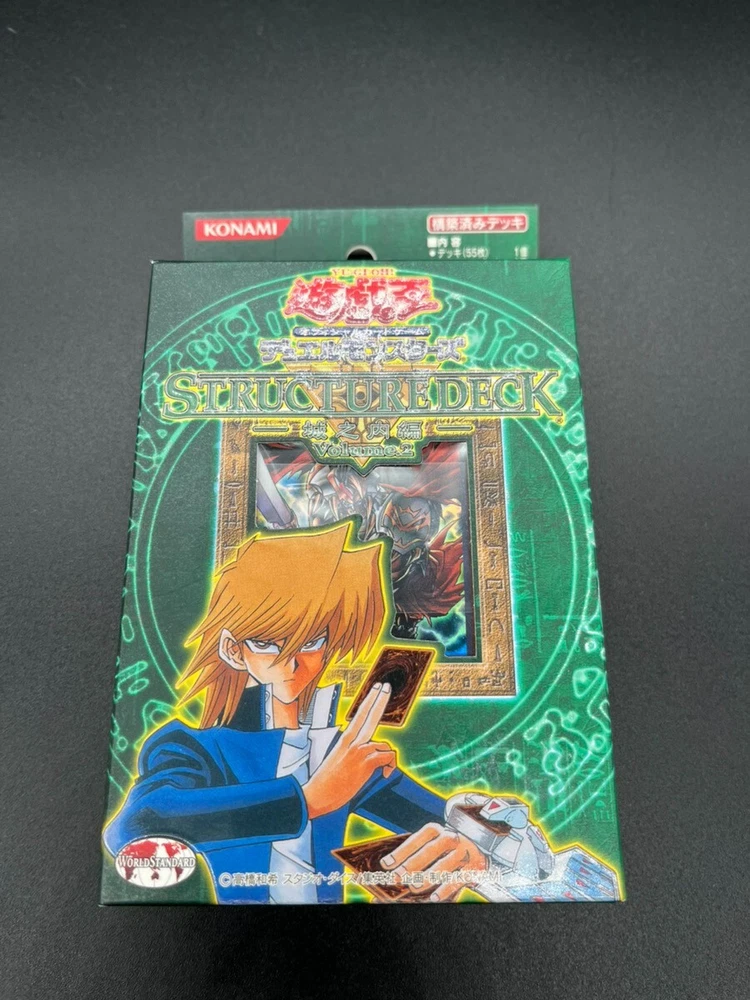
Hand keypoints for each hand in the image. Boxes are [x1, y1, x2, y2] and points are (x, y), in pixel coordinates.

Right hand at [302, 682, 395, 819]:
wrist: (316, 795)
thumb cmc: (326, 783)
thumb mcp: (338, 761)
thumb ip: (353, 753)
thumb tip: (370, 754)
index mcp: (344, 740)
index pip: (359, 715)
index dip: (369, 701)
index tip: (376, 689)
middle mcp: (351, 742)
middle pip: (369, 716)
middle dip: (379, 699)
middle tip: (386, 686)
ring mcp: (358, 751)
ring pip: (383, 745)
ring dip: (387, 759)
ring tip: (383, 772)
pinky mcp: (365, 763)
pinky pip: (387, 757)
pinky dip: (390, 766)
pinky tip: (385, 774)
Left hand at [380, 822, 487, 901]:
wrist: (480, 849)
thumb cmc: (446, 851)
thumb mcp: (433, 846)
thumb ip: (415, 855)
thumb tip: (392, 870)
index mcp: (437, 831)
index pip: (418, 838)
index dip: (402, 851)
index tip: (386, 864)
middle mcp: (452, 838)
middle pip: (431, 849)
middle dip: (413, 863)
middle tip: (398, 877)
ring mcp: (465, 852)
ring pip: (446, 863)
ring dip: (429, 875)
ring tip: (414, 887)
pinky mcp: (475, 867)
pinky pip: (459, 878)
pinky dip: (446, 888)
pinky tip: (434, 897)